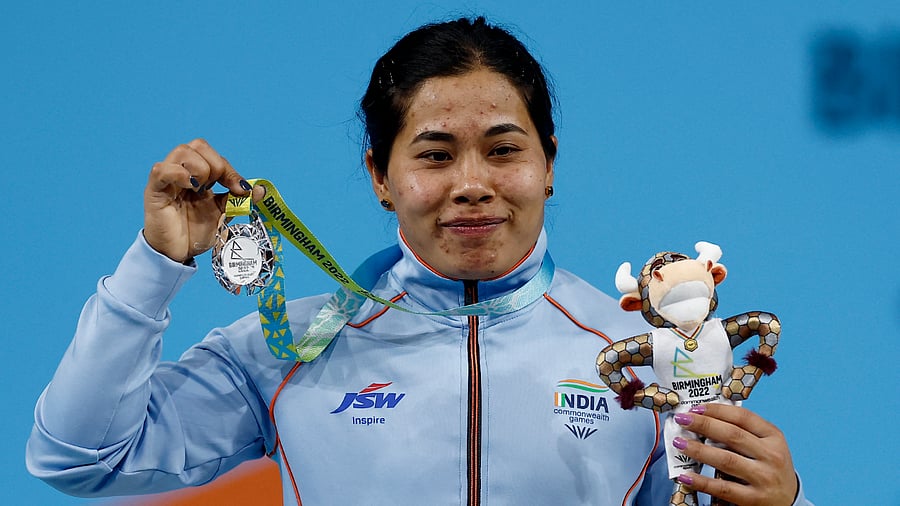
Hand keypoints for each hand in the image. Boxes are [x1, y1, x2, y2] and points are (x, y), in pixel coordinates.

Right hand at [143, 139, 254, 262]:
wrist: (178, 253)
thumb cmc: (194, 232)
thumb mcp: (221, 213)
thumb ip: (237, 199)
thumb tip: (260, 189)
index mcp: (198, 175)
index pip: (214, 156)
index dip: (230, 169)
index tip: (240, 188)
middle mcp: (182, 172)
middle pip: (198, 145)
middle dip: (215, 164)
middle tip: (216, 187)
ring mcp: (167, 179)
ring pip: (182, 151)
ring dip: (199, 168)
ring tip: (200, 190)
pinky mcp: (154, 190)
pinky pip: (162, 170)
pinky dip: (179, 174)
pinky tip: (191, 187)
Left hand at [673, 403, 797, 505]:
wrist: (790, 502)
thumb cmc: (771, 468)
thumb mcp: (767, 446)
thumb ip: (744, 432)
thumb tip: (705, 418)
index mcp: (774, 437)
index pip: (743, 417)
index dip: (717, 410)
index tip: (695, 407)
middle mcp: (771, 456)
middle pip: (732, 435)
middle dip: (703, 424)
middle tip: (682, 419)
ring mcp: (764, 478)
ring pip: (726, 459)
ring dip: (699, 450)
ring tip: (679, 443)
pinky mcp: (754, 499)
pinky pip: (723, 488)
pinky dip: (702, 481)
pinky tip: (685, 475)